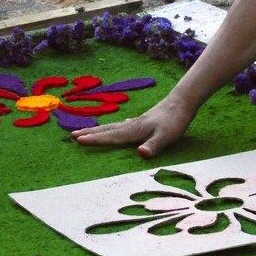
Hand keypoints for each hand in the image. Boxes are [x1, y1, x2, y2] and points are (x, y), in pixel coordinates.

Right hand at [71, 95, 196, 157]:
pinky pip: (122, 126)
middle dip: (89, 133)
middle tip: (72, 135)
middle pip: (107, 130)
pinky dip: (114, 128)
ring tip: (85, 131)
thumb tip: (140, 154)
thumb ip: (154, 146)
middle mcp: (132, 125)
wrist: (183, 101)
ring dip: (98, 130)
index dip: (94, 140)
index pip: (111, 137)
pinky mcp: (143, 121)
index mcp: (134, 130)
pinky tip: (118, 128)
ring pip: (113, 127)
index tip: (77, 140)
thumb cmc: (175, 121)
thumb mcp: (167, 136)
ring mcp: (136, 122)